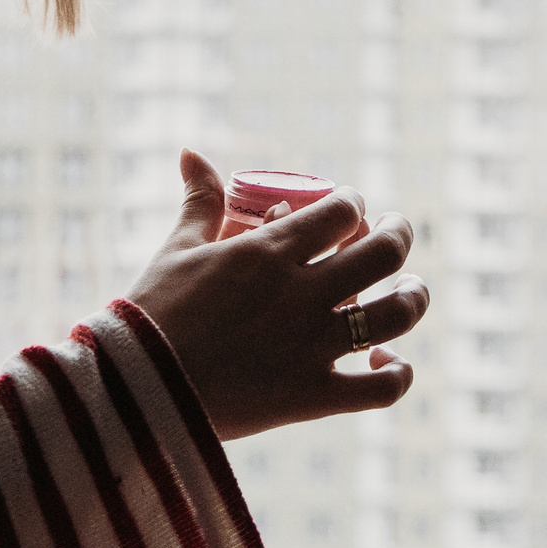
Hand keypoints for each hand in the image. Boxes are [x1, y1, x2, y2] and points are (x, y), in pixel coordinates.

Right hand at [128, 151, 429, 439]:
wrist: (132, 394)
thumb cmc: (150, 315)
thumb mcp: (176, 249)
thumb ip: (198, 200)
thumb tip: (190, 152)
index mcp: (268, 251)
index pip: (342, 208)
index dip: (353, 203)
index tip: (349, 209)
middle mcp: (300, 294)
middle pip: (385, 252)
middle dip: (399, 235)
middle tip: (395, 233)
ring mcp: (311, 346)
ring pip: (397, 313)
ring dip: (414, 297)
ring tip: (411, 290)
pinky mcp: (312, 396)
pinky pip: (381, 388)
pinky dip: (397, 374)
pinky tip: (387, 362)